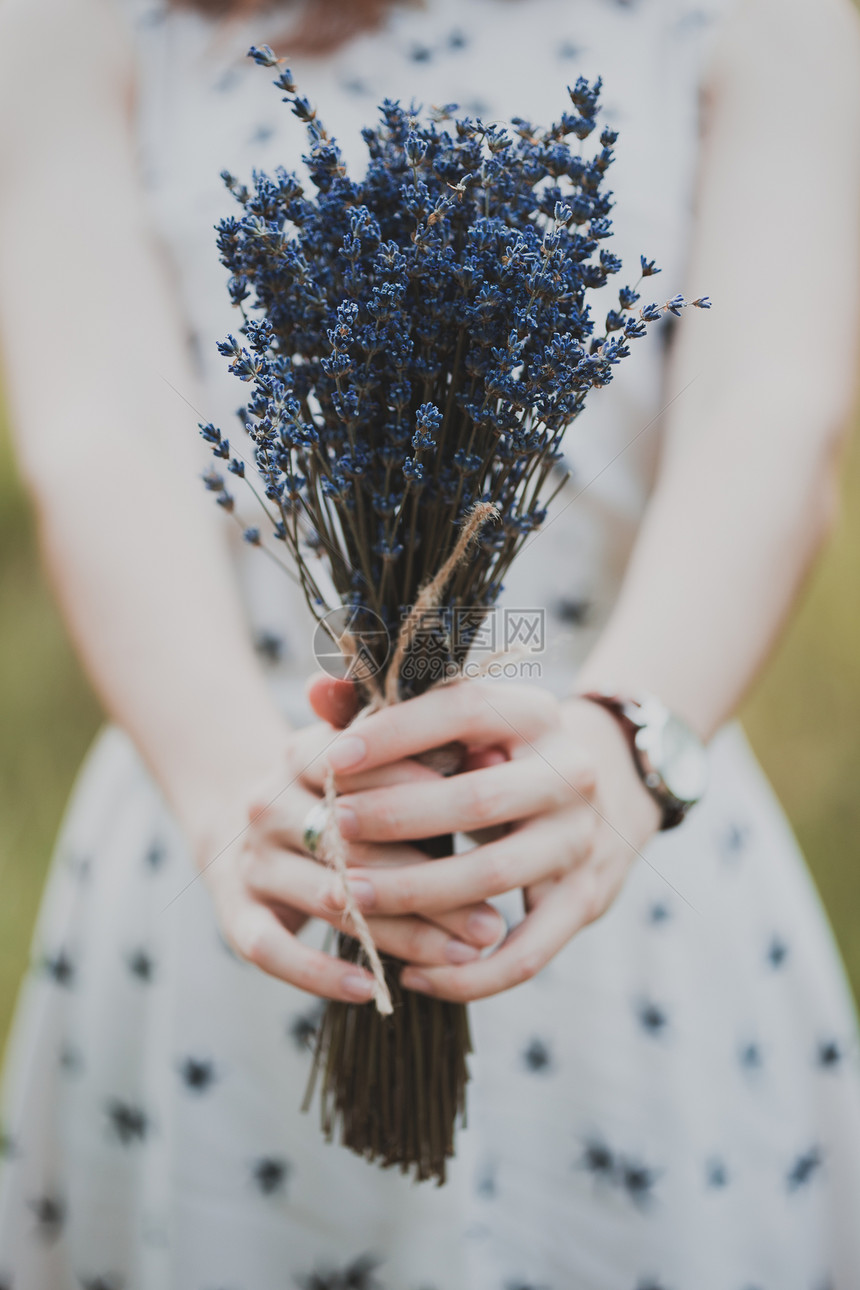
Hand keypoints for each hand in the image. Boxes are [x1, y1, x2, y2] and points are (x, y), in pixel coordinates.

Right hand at [192, 713, 505, 1002]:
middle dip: (429, 885)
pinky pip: (272, 950)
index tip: (486, 815)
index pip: (360, 768)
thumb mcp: (375, 768)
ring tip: (463, 956)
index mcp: (302, 754)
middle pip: (352, 845)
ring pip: (328, 900)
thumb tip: (496, 756)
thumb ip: (430, 758)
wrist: (238, 822)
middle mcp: (268, 804)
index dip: (420, 788)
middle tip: (492, 921)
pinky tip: (372, 989)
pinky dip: (319, 976)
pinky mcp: (235, 913)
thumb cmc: (343, 798)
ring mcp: (250, 861)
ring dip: (400, 934)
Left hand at [315, 679, 660, 1001]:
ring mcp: (580, 841)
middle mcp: (568, 773)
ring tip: (352, 896)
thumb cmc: (500, 751)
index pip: (464, 712)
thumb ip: (387, 706)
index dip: (396, 735)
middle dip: (395, 817)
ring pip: (492, 879)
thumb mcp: (462, 719)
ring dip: (415, 894)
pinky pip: (527, 954)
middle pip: (476, 801)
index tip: (333, 760)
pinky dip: (468, 977)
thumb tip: (314, 688)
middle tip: (332, 828)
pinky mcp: (585, 901)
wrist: (606, 791)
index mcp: (534, 714)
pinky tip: (412, 977)